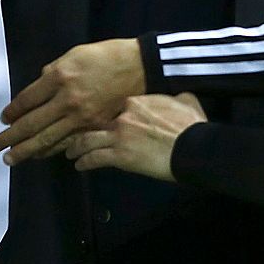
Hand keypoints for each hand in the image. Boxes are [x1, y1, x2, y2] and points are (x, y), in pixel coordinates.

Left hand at [0, 38, 145, 164]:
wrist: (141, 67)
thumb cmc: (107, 56)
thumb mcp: (75, 54)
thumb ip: (53, 72)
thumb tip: (38, 88)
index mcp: (60, 77)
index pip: (27, 100)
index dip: (13, 111)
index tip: (4, 119)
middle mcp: (68, 99)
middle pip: (32, 124)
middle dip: (11, 137)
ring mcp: (83, 117)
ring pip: (49, 139)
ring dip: (28, 150)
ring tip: (12, 158)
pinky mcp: (96, 127)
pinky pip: (69, 143)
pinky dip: (53, 150)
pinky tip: (41, 155)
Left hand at [66, 93, 205, 180]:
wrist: (193, 147)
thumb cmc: (192, 126)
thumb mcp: (186, 101)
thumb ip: (175, 98)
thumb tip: (178, 97)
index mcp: (135, 101)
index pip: (112, 105)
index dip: (102, 113)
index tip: (97, 117)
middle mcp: (122, 116)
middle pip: (93, 121)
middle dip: (79, 128)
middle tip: (71, 135)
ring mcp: (119, 136)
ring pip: (87, 140)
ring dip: (76, 147)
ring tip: (70, 152)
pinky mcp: (120, 156)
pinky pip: (94, 158)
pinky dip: (84, 163)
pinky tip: (79, 166)